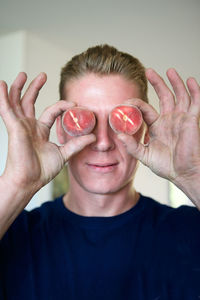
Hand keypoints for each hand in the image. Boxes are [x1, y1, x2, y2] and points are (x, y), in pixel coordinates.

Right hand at [0, 73, 95, 193]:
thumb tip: (93, 137)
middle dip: (35, 88)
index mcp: (40, 131)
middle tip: (43, 75)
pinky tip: (1, 84)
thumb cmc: (42, 170)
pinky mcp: (14, 128)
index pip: (51, 112)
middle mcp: (29, 126)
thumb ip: (77, 144)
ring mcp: (20, 126)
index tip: (75, 104)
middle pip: (30, 102)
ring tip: (24, 74)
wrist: (29, 181)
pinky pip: (6, 109)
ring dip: (20, 88)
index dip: (62, 106)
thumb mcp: (63, 154)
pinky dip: (3, 97)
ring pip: (17, 102)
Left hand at [118, 68, 199, 204]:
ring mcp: (181, 119)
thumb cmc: (166, 166)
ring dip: (175, 82)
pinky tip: (190, 80)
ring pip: (179, 95)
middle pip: (163, 96)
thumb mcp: (145, 155)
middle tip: (149, 71)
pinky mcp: (192, 121)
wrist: (183, 174)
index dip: (135, 104)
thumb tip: (119, 136)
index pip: (145, 109)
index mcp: (156, 126)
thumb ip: (132, 146)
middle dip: (157, 83)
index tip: (124, 101)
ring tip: (169, 70)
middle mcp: (169, 119)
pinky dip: (194, 91)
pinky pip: (195, 102)